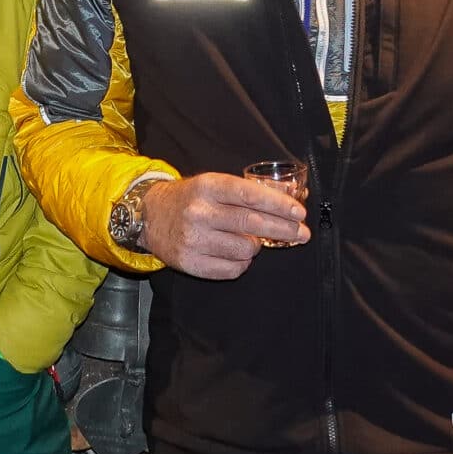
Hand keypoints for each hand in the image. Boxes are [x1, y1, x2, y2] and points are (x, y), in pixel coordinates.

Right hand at [139, 174, 306, 278]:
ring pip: (246, 249)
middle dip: (284, 229)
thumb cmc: (191, 199)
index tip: (299, 213)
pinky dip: (243, 263)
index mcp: (207, 187)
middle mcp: (199, 213)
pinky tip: (238, 254)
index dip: (278, 205)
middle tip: (301, 233)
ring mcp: (193, 240)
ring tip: (251, 240)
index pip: (249, 195)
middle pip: (252, 224)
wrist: (150, 216)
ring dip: (257, 246)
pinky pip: (233, 269)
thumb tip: (290, 193)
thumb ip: (249, 189)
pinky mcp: (190, 263)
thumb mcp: (214, 184)